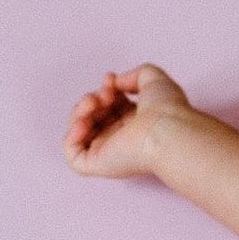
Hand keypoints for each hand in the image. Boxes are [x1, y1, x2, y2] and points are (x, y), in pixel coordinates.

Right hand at [63, 63, 193, 177]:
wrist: (167, 130)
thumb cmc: (167, 108)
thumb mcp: (152, 78)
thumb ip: (133, 74)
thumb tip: (116, 82)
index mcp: (136, 123)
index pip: (110, 106)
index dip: (105, 89)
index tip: (111, 79)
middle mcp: (123, 139)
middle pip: (93, 117)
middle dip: (92, 98)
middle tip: (106, 94)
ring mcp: (110, 153)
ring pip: (80, 132)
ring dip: (80, 110)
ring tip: (95, 103)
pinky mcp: (99, 165)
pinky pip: (73, 155)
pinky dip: (71, 135)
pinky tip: (83, 122)